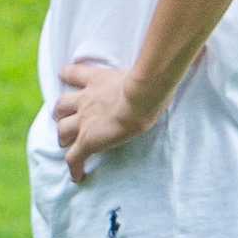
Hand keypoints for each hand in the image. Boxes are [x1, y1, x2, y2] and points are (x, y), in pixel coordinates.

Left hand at [48, 53, 147, 176]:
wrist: (140, 98)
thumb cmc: (149, 83)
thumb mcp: (143, 71)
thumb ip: (147, 69)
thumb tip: (177, 60)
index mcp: (97, 80)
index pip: (72, 73)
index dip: (67, 75)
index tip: (63, 76)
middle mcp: (85, 99)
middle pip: (61, 106)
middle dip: (62, 113)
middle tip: (67, 120)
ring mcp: (84, 121)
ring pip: (62, 130)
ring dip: (64, 136)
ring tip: (68, 144)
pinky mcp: (88, 140)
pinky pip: (74, 158)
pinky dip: (74, 168)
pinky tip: (78, 177)